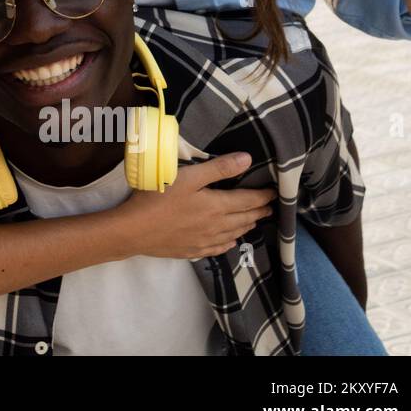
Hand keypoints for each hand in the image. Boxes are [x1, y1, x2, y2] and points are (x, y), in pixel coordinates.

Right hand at [116, 153, 273, 259]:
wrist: (134, 230)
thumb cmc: (159, 199)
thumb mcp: (188, 177)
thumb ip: (219, 169)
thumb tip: (248, 159)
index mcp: (218, 206)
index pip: (249, 200)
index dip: (264, 196)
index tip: (275, 192)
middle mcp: (218, 226)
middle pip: (245, 218)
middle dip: (259, 211)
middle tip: (270, 207)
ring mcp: (206, 241)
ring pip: (235, 233)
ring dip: (248, 226)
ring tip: (254, 220)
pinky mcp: (193, 250)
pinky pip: (219, 248)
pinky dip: (230, 242)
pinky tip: (230, 241)